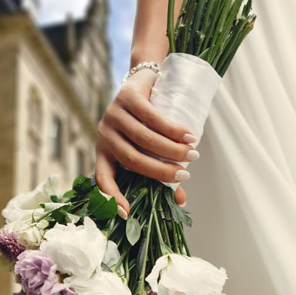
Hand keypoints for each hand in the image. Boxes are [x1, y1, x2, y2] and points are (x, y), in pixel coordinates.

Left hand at [96, 68, 197, 217]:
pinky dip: (172, 129)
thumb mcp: (150, 149)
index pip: (103, 178)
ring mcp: (113, 114)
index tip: (127, 213)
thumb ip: (162, 172)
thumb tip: (181, 202)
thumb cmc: (147, 123)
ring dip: (171, 149)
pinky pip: (151, 118)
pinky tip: (188, 135)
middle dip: (161, 170)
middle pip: (133, 160)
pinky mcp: (126, 97)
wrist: (144, 81)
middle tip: (185, 175)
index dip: (112, 197)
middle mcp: (105, 134)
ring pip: (144, 139)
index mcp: (105, 152)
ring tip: (192, 153)